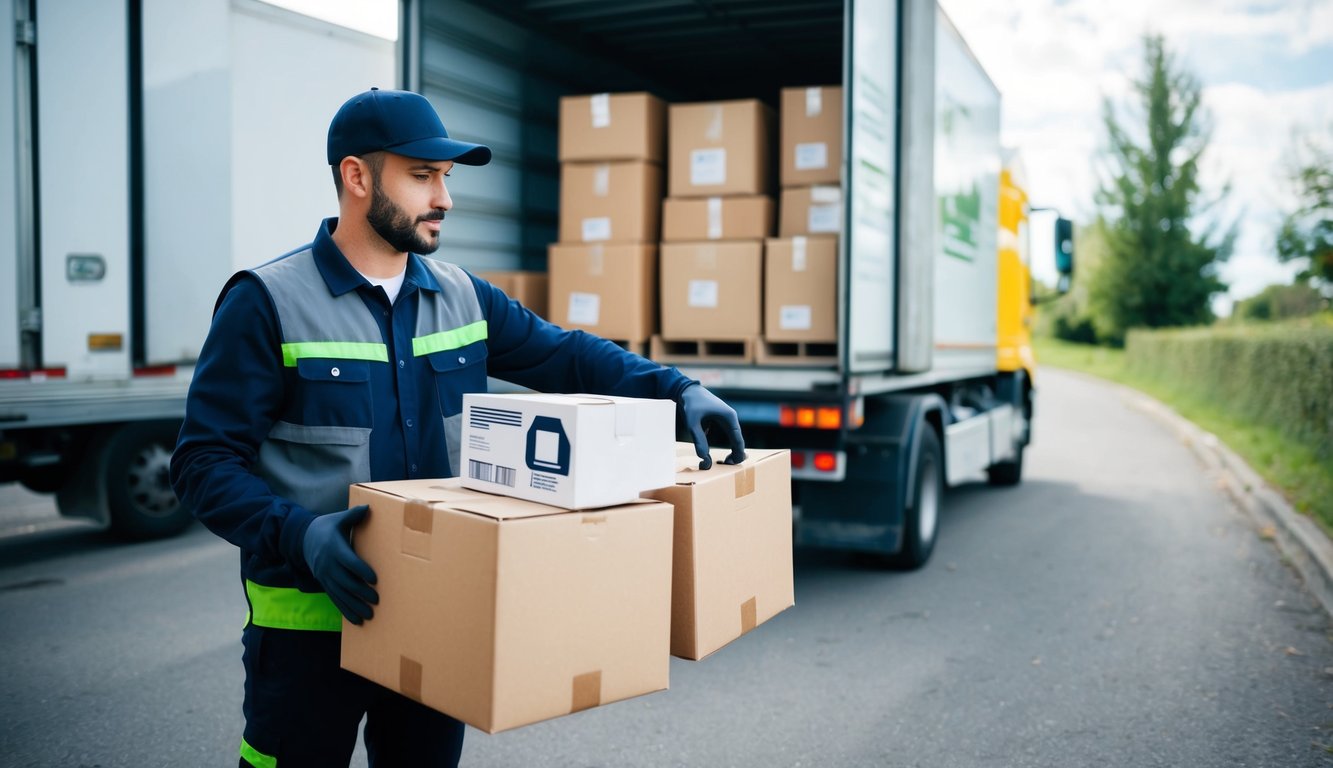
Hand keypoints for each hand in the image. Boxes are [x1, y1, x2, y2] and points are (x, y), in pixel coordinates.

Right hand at [301, 505, 377, 624]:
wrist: (303, 539)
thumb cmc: (327, 527)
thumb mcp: (338, 519)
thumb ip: (353, 515)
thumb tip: (368, 507)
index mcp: (334, 548)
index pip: (349, 562)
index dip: (361, 571)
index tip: (374, 579)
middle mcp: (328, 565)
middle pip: (346, 581)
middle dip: (361, 592)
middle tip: (376, 600)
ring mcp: (325, 576)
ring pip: (341, 594)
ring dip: (355, 606)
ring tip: (369, 616)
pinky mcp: (325, 584)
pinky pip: (335, 600)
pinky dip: (346, 611)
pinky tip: (357, 621)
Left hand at [678, 383, 745, 469]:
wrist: (686, 389)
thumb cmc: (691, 403)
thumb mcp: (692, 422)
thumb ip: (698, 439)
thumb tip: (703, 457)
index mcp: (729, 417)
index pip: (738, 439)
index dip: (737, 453)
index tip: (731, 464)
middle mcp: (730, 418)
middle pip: (738, 439)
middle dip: (735, 453)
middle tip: (727, 466)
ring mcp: (725, 418)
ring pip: (733, 437)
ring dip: (731, 450)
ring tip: (724, 462)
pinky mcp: (719, 420)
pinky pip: (726, 434)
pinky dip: (725, 444)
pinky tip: (716, 453)